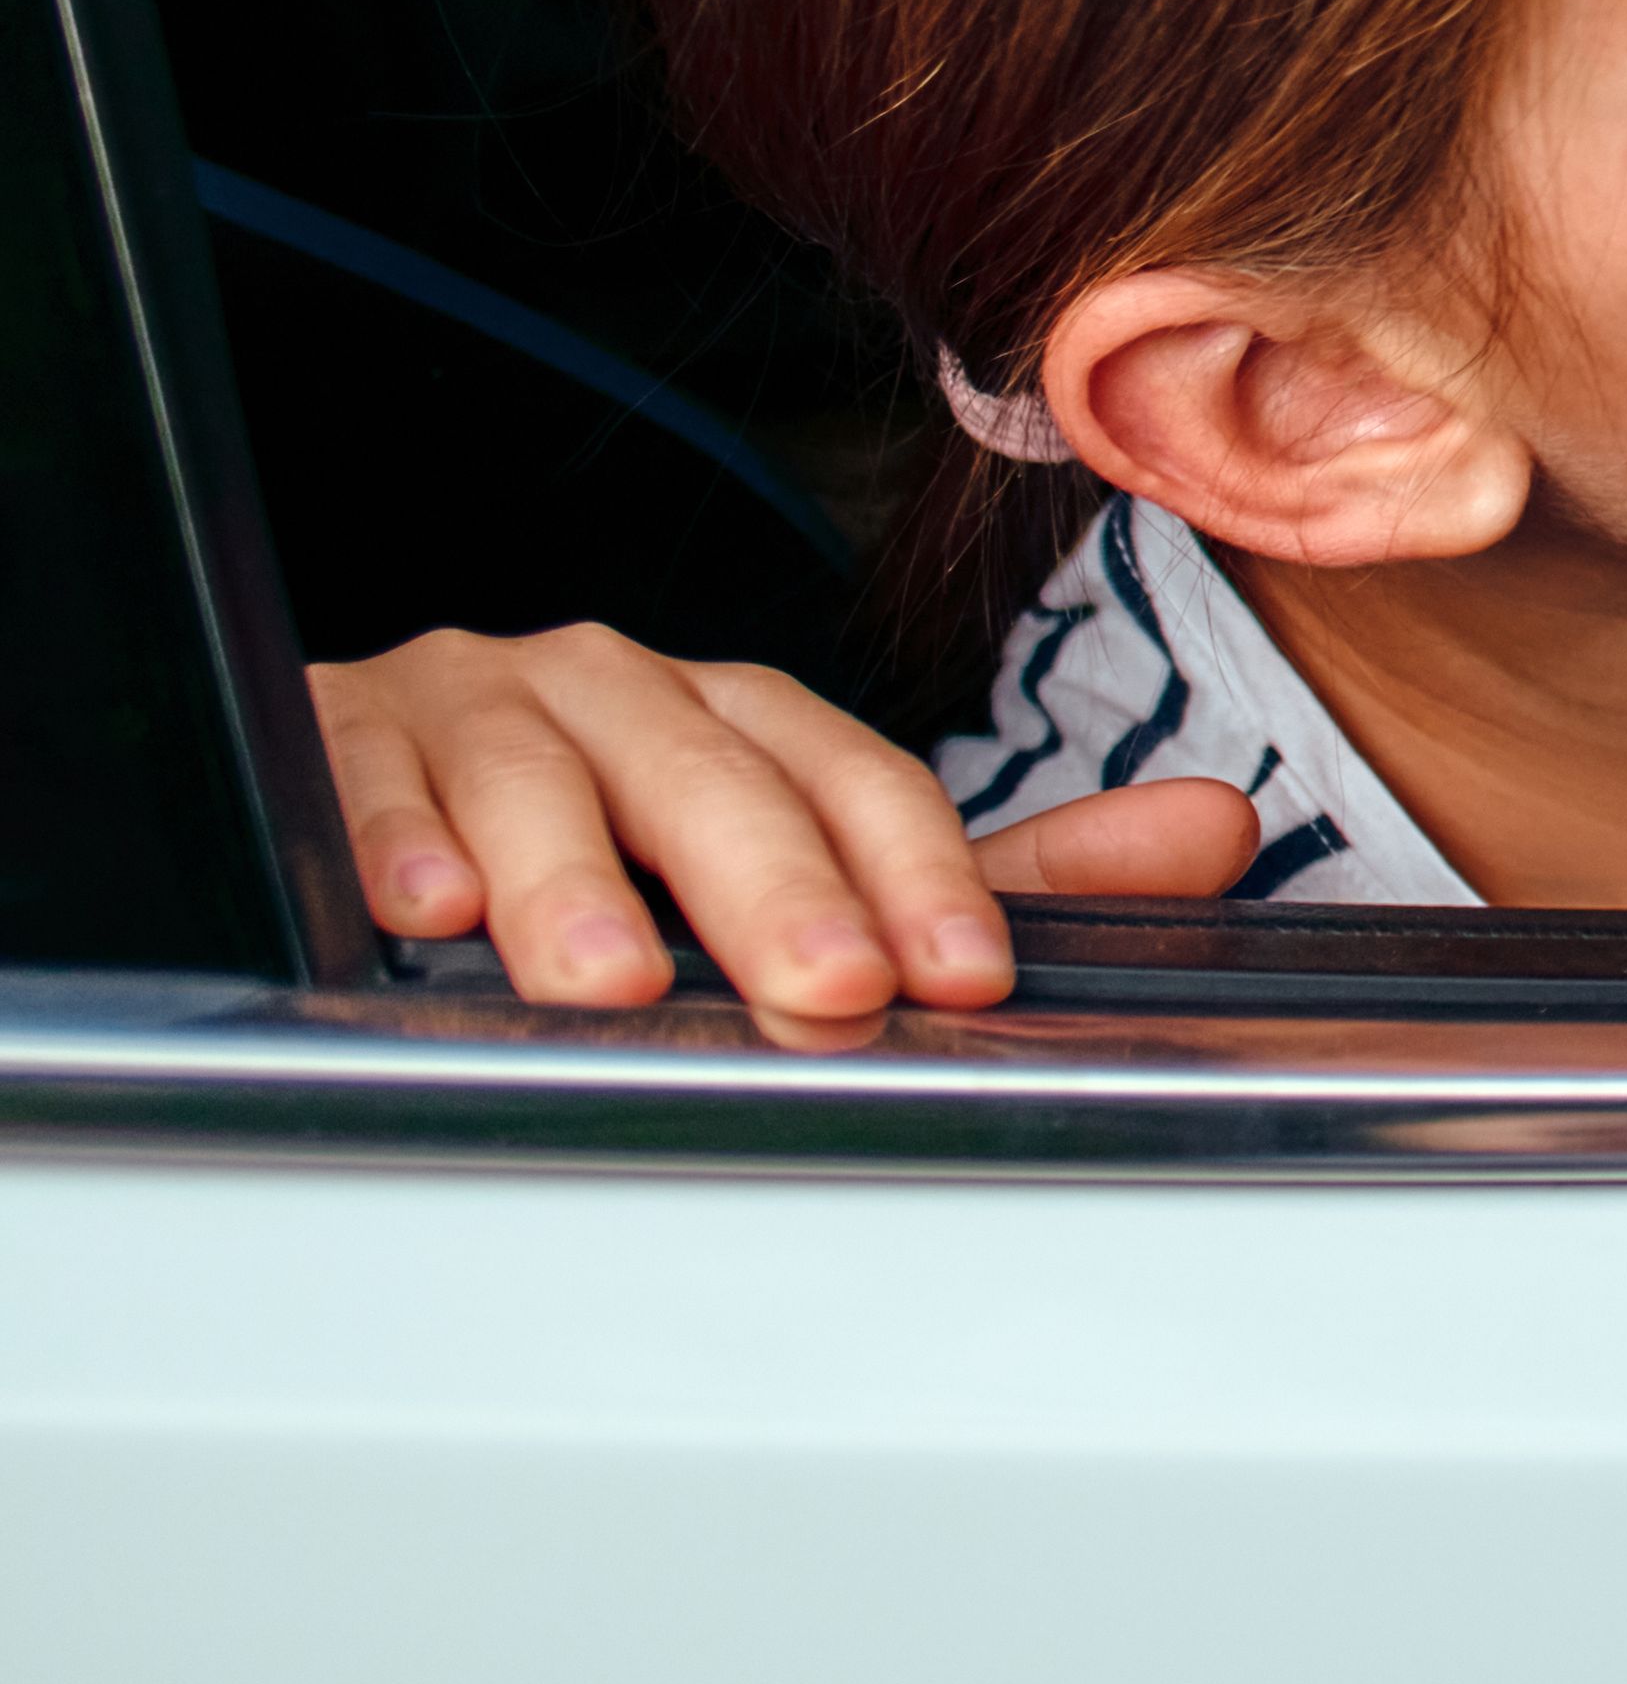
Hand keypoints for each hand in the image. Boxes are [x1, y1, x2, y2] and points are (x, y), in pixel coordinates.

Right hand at [310, 625, 1253, 1040]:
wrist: (394, 772)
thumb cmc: (620, 840)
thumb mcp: (806, 857)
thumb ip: (1006, 868)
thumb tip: (1224, 830)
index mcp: (747, 717)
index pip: (863, 783)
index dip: (921, 879)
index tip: (966, 978)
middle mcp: (628, 691)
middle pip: (717, 781)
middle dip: (774, 893)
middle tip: (824, 992)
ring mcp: (482, 707)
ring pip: (541, 779)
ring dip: (573, 882)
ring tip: (608, 976)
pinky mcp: (346, 741)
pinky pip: (370, 782)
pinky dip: (397, 843)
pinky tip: (417, 912)